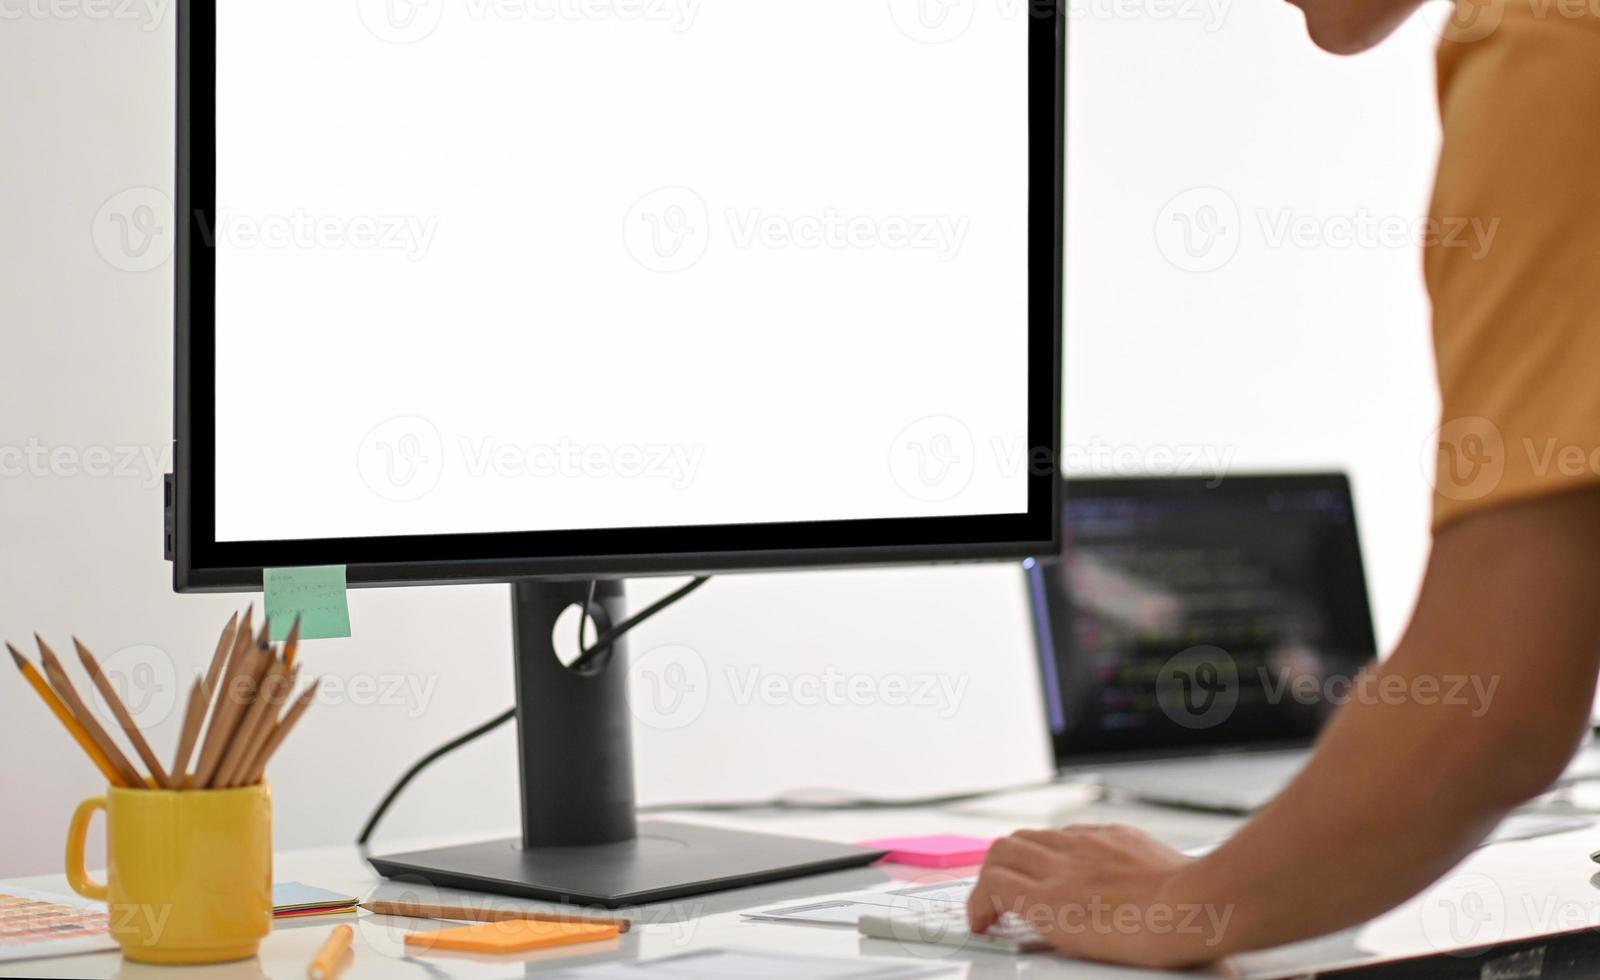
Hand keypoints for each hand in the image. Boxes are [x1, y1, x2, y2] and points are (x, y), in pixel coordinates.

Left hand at [967, 824, 1232, 967]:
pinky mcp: (1045, 897)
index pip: (1065, 839)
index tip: (1047, 880)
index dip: (1047, 860)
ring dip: (990, 879)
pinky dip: (979, 902)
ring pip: (1002, 852)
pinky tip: (983, 924)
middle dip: (1011, 863)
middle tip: (1006, 893)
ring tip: (990, 909)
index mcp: (1114, 841)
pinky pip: (992, 886)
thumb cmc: (1204, 904)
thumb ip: (1168, 888)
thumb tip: (1198, 932)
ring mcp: (1061, 868)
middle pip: (1026, 838)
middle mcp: (1082, 846)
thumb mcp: (1182, 881)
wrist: (1198, 904)